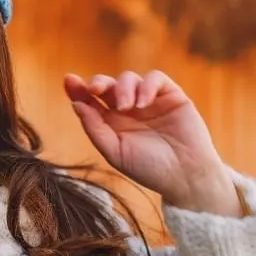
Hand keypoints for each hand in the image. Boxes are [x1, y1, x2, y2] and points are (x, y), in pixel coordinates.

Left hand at [64, 70, 240, 215]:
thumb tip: (76, 105)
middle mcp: (128, 108)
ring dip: (124, 88)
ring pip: (129, 78)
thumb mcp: (115, 153)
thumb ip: (95, 129)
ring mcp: (149, 100)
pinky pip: (155, 78)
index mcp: (111, 122)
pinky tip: (143, 102)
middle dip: (98, 82)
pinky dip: (147, 85)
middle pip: (108, 84)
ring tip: (127, 107)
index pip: (91, 99)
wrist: (186, 177)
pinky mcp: (171, 95)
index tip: (69, 81)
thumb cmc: (150, 169)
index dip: (78, 88)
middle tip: (94, 90)